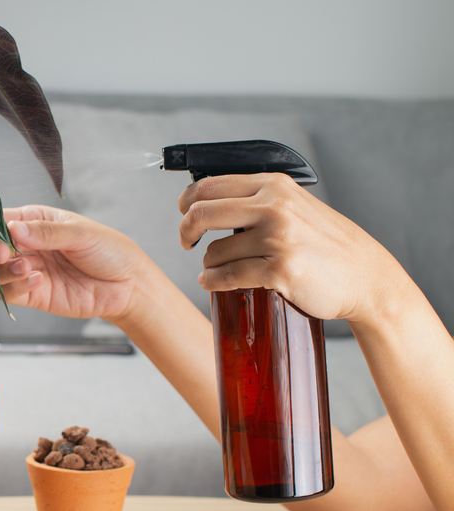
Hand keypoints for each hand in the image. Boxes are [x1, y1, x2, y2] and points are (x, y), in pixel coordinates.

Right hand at [0, 205, 148, 321]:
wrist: (128, 285)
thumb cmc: (110, 251)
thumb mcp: (80, 233)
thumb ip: (46, 232)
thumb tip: (14, 229)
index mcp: (35, 221)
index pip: (0, 219)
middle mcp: (27, 246)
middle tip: (4, 252)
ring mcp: (28, 270)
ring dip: (3, 270)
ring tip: (27, 267)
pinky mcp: (33, 294)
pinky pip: (9, 292)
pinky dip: (16, 287)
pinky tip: (37, 280)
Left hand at [178, 173, 400, 322]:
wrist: (367, 277)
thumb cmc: (327, 245)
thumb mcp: (295, 207)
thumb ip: (260, 200)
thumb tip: (208, 203)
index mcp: (274, 186)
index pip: (210, 185)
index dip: (186, 202)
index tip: (184, 214)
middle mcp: (275, 206)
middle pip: (201, 213)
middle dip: (185, 231)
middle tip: (186, 242)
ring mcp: (278, 238)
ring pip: (214, 251)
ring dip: (209, 264)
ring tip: (219, 270)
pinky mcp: (280, 269)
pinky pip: (228, 276)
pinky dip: (213, 282)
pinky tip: (212, 283)